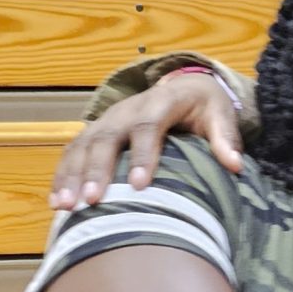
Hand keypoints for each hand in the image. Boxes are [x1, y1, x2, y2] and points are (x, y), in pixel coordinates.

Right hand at [51, 69, 244, 209]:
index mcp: (161, 102)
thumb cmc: (204, 107)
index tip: (141, 186)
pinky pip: (73, 152)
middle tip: (93, 201)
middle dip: (97, 170)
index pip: (149, 126)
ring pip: (84, 145)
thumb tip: (235, 165)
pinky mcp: (95, 131)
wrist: (185, 85)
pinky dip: (62, 175)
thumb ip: (226, 138)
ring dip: (72, 175)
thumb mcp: (221, 115)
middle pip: (108, 137)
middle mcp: (128, 109)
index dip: (143, 154)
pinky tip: (57, 203)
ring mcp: (108, 120)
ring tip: (67, 206)